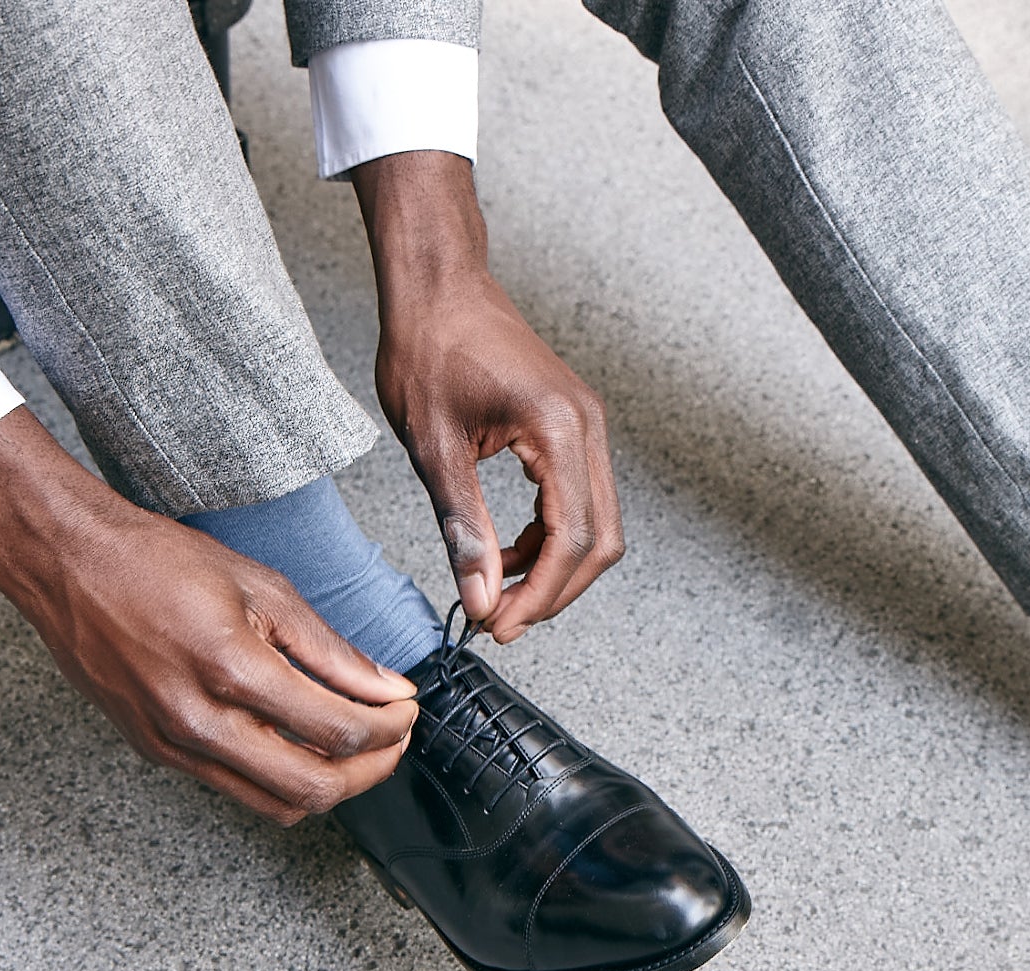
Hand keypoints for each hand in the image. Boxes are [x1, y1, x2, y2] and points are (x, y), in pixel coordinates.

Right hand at [0, 408, 418, 825]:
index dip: (390, 728)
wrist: (68, 565)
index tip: (407, 709)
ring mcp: (173, 745)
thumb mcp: (264, 589)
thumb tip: (387, 688)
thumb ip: (331, 650)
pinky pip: (236, 790)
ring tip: (356, 747)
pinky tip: (300, 743)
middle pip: (314, 788)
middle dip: (372, 769)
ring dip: (330, 785)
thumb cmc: (158, 563)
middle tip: (394, 738)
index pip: (339, 731)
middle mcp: (199, 722)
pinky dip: (281, 778)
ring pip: (276, 804)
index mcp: (233, 671)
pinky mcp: (156, 752)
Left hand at [353, 151, 623, 643]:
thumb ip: (462, 527)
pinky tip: (509, 551)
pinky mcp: (576, 428)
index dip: (540, 595)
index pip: (571, 538)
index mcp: (558, 428)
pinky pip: (581, 501)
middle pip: (601, 541)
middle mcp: (589, 428)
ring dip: (556, 568)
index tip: (498, 626)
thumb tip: (481, 597)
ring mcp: (589, 427)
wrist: (439, 286)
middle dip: (557, 592)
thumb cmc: (428, 346)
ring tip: (500, 591)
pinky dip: (553, 538)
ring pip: (598, 526)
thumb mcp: (433, 445)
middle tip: (503, 622)